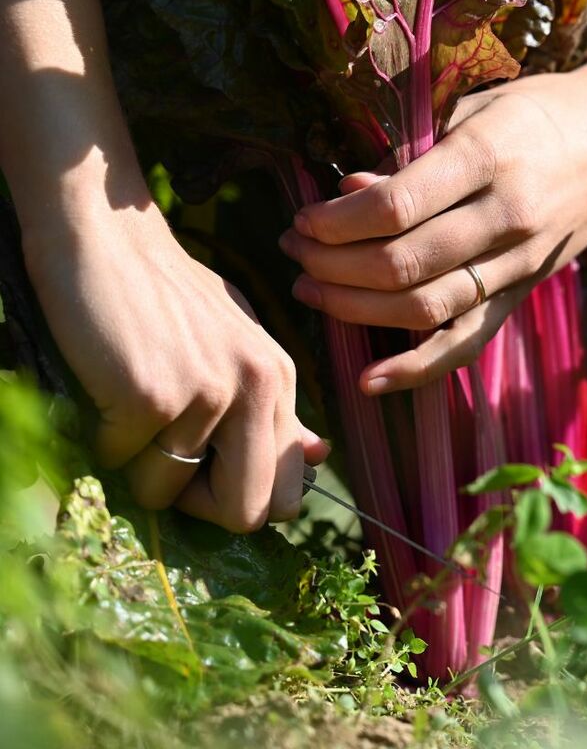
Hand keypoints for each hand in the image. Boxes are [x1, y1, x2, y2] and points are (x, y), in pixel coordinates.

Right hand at [26, 205, 328, 531]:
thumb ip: (274, 407)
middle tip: (163, 462)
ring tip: (129, 407)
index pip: (286, 491)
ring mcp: (208, 392)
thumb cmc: (166, 297)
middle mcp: (257, 386)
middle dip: (197, 506)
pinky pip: (120, 461)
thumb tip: (316, 459)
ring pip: (169, 492)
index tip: (206, 472)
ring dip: (138, 465)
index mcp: (280, 379)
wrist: (107, 240)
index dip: (240, 499)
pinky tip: (105, 388)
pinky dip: (103, 439)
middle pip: (248, 513)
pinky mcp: (153, 395)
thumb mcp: (237, 346)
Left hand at [280, 8, 586, 392]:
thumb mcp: (474, 109)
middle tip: (293, 248)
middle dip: (331, 263)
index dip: (336, 221)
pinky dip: (417, 369)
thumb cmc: (535, 111)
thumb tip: (347, 192)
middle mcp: (509, 216)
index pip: (397, 206)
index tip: (304, 217)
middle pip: (403, 264)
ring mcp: (520, 262)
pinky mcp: (523, 293)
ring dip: (354, 307)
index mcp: (490, 157)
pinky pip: (467, 342)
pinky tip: (369, 379)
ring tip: (310, 286)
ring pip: (425, 308)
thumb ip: (412, 153)